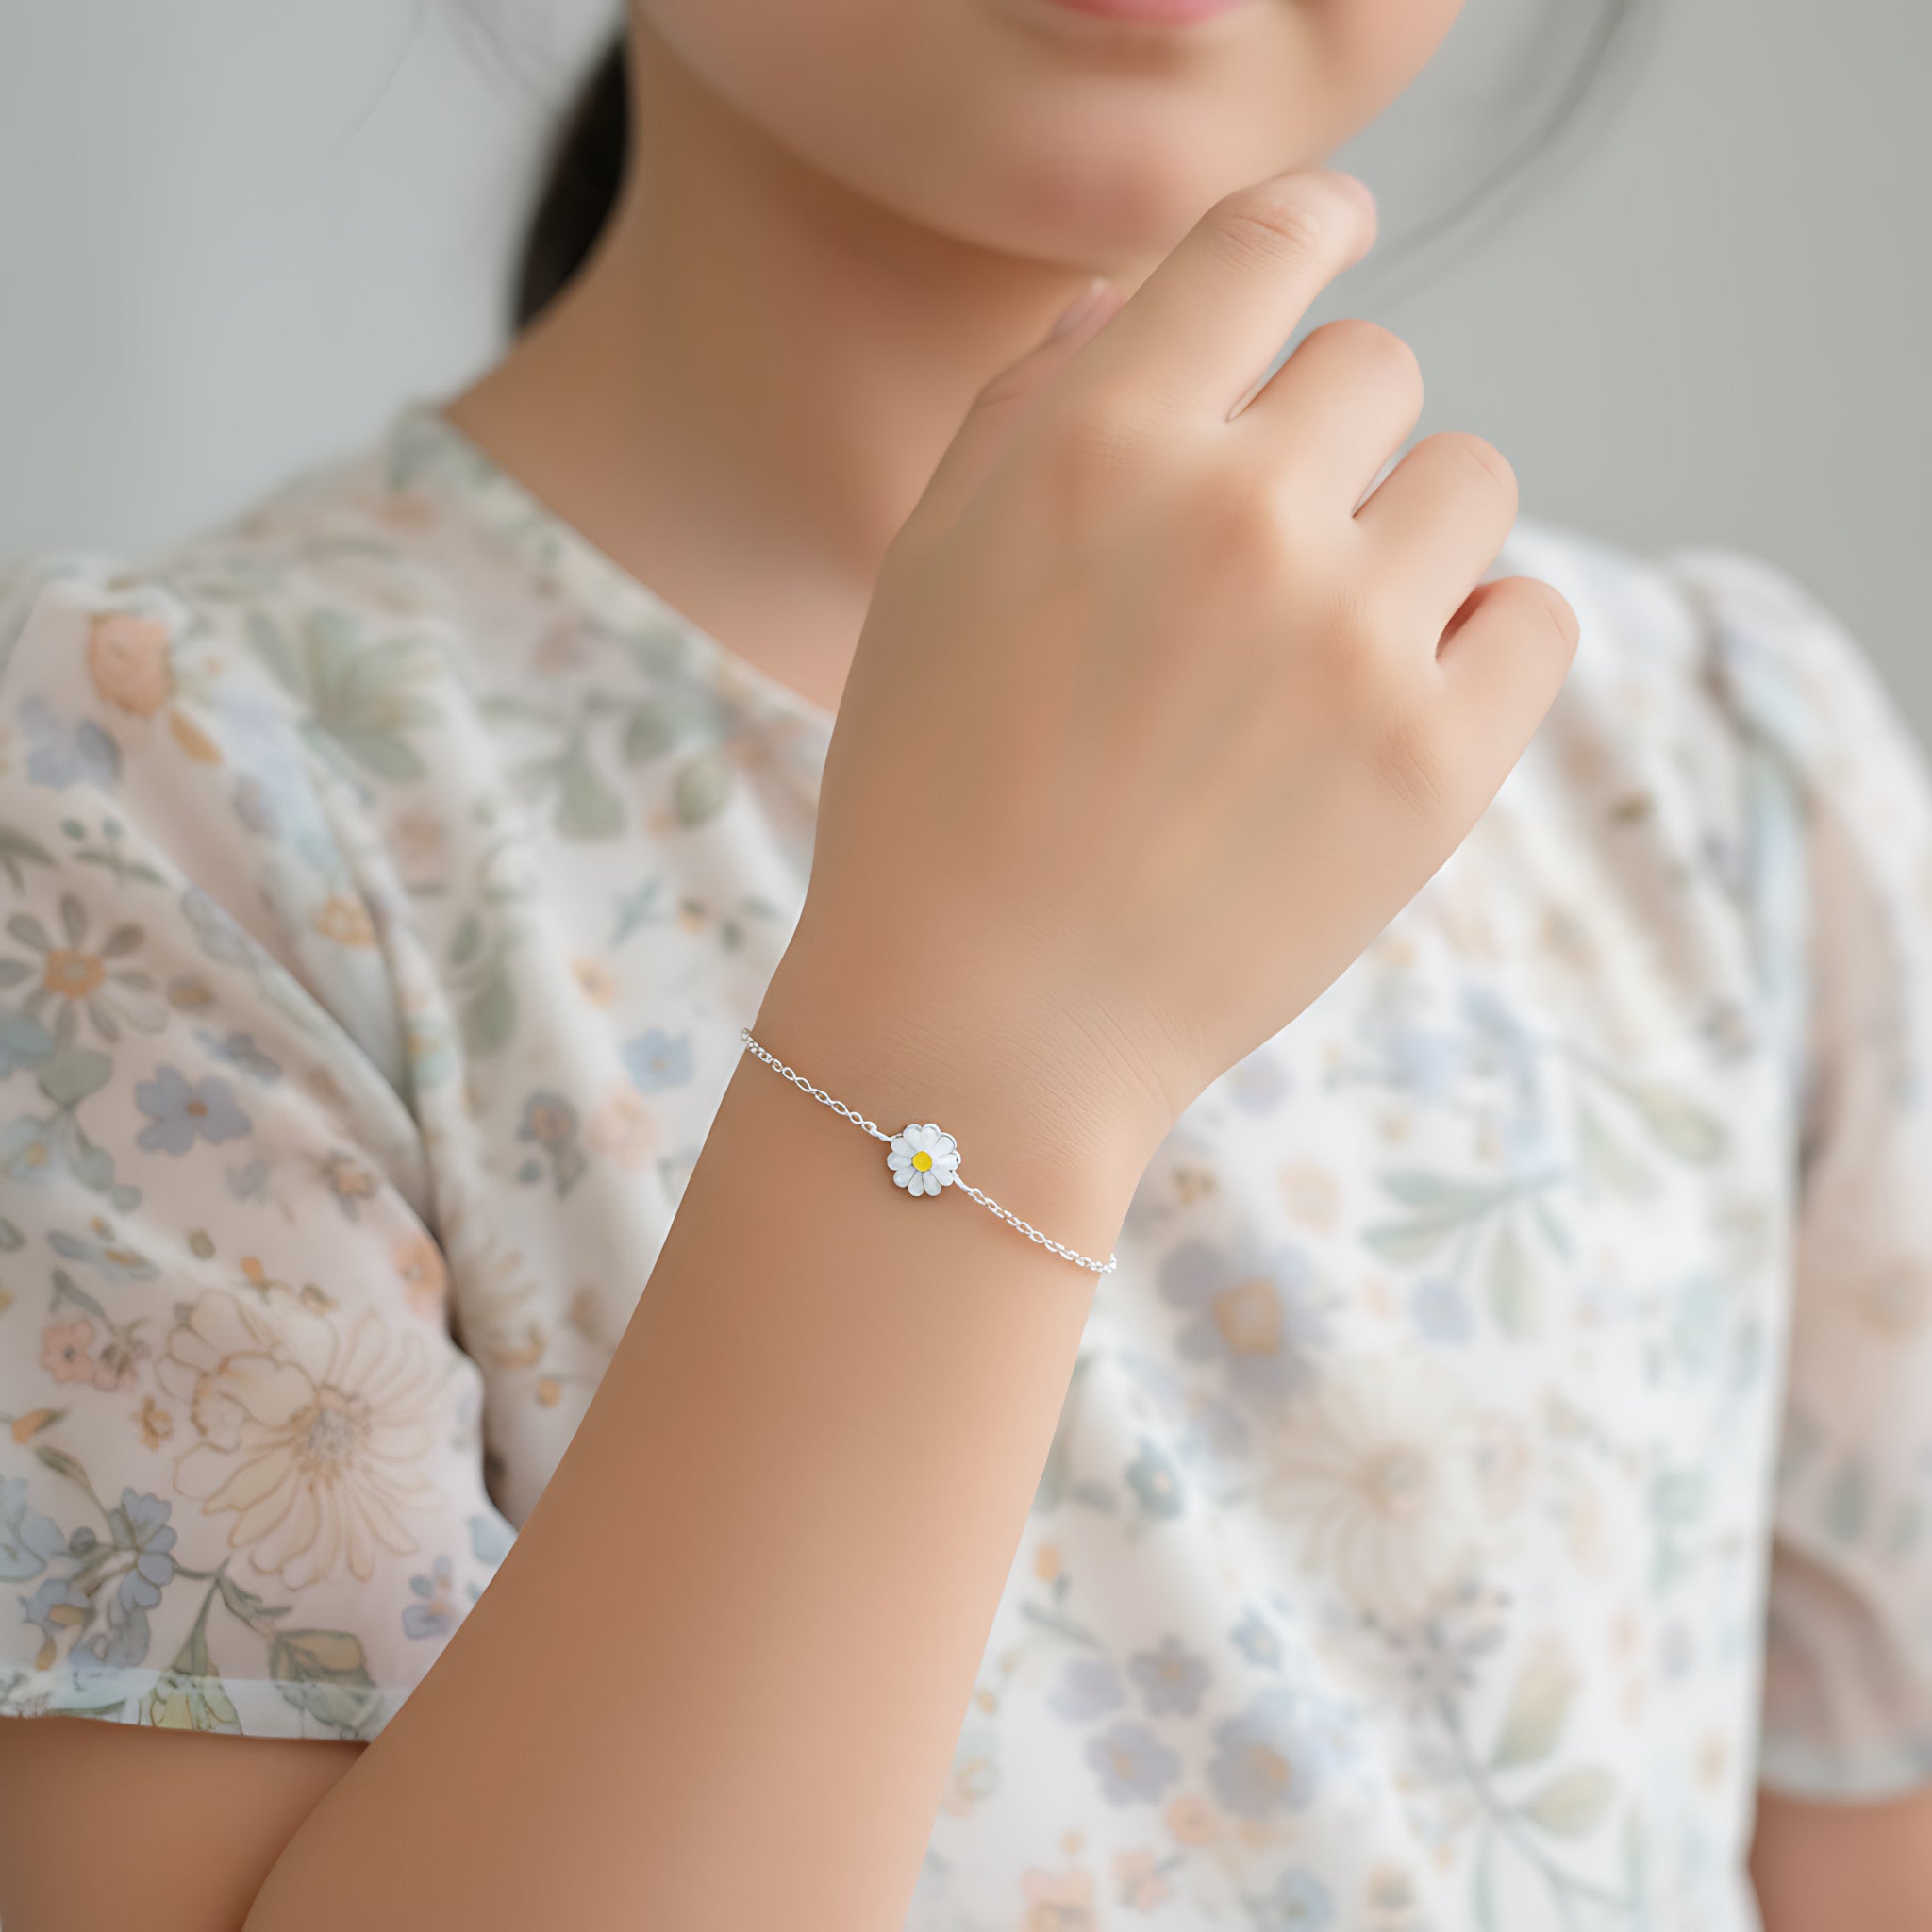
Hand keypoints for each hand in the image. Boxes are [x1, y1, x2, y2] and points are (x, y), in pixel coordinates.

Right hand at [769, 166, 1578, 1197]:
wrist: (983, 1022)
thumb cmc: (933, 795)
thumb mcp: (929, 570)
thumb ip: (1031, 407)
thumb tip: (1139, 303)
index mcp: (1104, 446)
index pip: (1269, 241)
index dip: (1312, 227)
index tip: (1330, 241)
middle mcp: (1242, 515)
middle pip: (1379, 368)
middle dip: (1325, 439)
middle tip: (1260, 555)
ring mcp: (1354, 641)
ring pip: (1470, 481)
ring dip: (1404, 540)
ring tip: (1316, 648)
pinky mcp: (1438, 764)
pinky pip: (1535, 617)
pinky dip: (1480, 642)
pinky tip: (1393, 700)